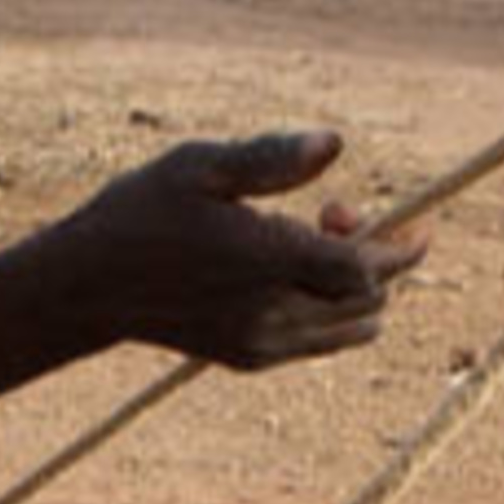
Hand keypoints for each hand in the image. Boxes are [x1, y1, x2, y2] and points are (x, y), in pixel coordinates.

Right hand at [65, 131, 428, 370]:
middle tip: (332, 212)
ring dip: (357, 290)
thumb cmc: (142, 212)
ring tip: (313, 244)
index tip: (414, 220)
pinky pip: (319, 343)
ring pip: (352, 331)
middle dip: (376, 258)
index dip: (402, 247)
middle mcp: (272, 312)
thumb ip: (272, 158)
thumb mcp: (201, 166)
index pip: (368, 270)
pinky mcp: (249, 359)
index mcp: (267, 262)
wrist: (88, 287)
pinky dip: (330, 311)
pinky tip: (287, 272)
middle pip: (370, 302)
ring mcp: (263, 343)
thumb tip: (335, 144)